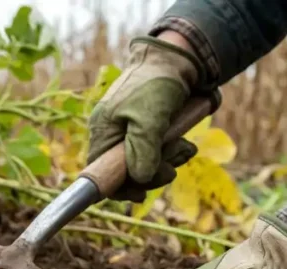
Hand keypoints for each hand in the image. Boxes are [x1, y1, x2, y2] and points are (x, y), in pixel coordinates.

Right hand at [87, 35, 201, 201]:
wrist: (179, 57)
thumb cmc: (157, 83)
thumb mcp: (149, 117)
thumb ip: (142, 150)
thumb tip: (140, 179)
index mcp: (103, 130)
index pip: (100, 173)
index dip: (118, 187)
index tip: (140, 194)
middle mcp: (114, 134)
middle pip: (126, 173)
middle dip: (152, 174)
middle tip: (172, 168)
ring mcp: (132, 133)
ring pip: (146, 165)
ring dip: (168, 162)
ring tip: (186, 149)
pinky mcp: (151, 131)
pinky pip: (159, 153)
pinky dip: (173, 152)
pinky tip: (186, 144)